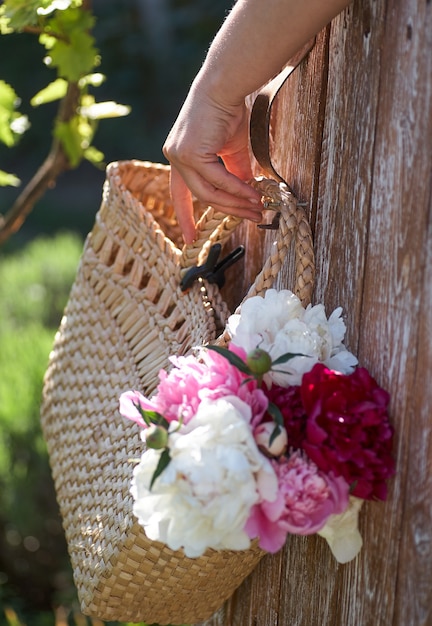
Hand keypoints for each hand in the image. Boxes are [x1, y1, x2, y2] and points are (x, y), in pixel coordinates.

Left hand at [163, 87, 262, 243]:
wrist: (226, 86)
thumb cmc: (229, 111)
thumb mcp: (231, 150)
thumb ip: (234, 174)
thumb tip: (246, 196)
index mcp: (179, 156)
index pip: (179, 193)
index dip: (185, 216)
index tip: (189, 239)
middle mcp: (174, 156)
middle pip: (199, 196)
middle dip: (227, 210)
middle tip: (251, 218)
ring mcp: (178, 155)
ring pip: (207, 192)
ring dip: (235, 202)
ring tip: (256, 208)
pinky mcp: (189, 153)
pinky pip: (217, 180)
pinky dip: (236, 189)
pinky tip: (252, 195)